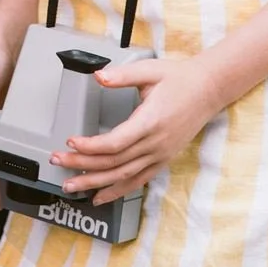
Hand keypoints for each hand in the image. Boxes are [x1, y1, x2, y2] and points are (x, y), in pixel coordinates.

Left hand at [50, 57, 217, 206]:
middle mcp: (155, 144)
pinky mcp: (163, 159)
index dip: (91, 146)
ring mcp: (160, 155)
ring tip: (71, 186)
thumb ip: (122, 75)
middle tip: (58, 162)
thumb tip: (98, 76)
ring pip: (123, 176)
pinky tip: (100, 196)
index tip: (71, 141)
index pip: (115, 143)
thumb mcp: (150, 70)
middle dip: (83, 165)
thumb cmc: (180, 78)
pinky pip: (138, 180)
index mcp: (150, 122)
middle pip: (114, 162)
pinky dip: (118, 191)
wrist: (209, 90)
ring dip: (95, 183)